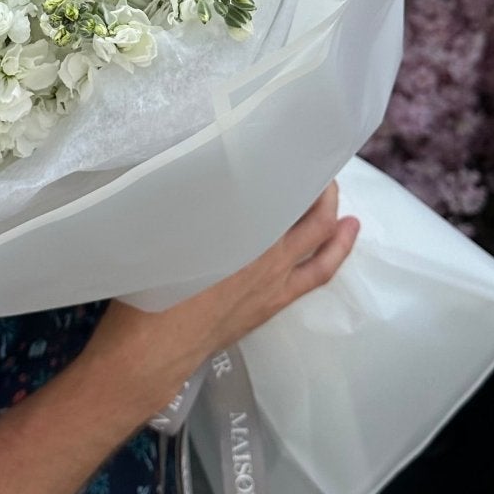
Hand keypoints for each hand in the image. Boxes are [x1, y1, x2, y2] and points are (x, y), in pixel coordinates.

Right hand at [85, 184, 358, 423]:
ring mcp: (274, 279)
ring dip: (331, 215)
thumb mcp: (161, 234)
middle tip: (314, 164)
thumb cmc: (147, 292)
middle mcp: (263, 250)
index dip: (285, 161)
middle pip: (305, 208)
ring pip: (319, 239)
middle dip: (316, 185)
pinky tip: (346, 236)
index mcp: (235, 228)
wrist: (151, 352)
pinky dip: (336, 250)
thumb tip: (191, 175)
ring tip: (337, 196)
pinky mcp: (273, 302)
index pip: (274, 184)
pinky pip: (318, 272)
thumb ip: (186, 205)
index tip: (285, 141)